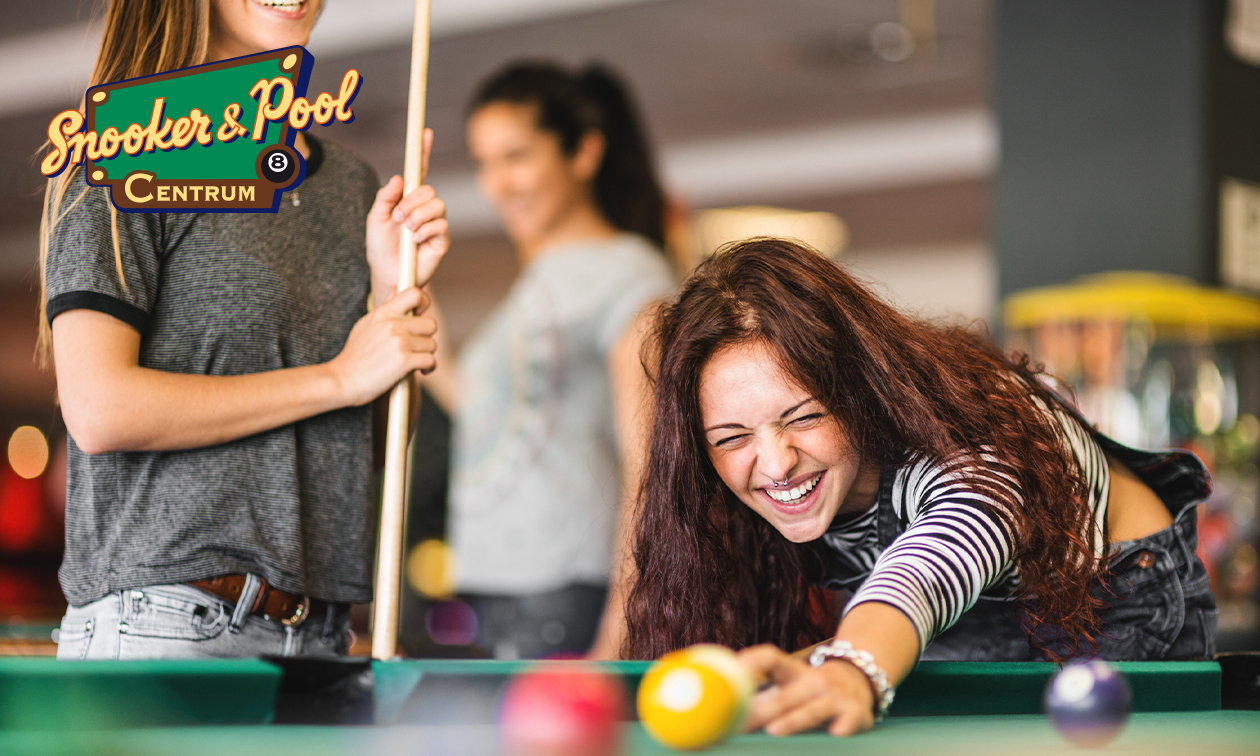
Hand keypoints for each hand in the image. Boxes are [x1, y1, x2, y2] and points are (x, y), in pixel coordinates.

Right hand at [328, 287, 437, 406]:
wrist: (344, 379)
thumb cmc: (355, 354)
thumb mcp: (366, 324)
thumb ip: (385, 307)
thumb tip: (395, 288)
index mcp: (383, 312)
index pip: (415, 294)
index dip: (424, 302)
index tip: (420, 315)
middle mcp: (393, 324)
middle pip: (431, 324)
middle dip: (425, 337)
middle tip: (416, 346)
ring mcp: (400, 342)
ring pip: (432, 345)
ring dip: (425, 355)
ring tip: (414, 361)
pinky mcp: (405, 361)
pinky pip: (431, 361)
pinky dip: (428, 368)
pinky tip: (420, 371)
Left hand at [365, 128, 448, 304]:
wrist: (386, 274)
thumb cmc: (380, 247)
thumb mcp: (375, 218)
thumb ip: (385, 197)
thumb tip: (398, 179)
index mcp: (408, 199)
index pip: (419, 171)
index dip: (423, 151)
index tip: (425, 131)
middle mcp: (424, 208)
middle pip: (429, 189)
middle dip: (412, 201)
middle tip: (399, 218)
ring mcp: (435, 223)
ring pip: (437, 205)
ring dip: (418, 216)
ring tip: (406, 230)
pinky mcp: (441, 239)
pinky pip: (440, 225)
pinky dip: (425, 231)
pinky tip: (415, 241)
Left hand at [737, 644, 876, 736]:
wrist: (860, 683)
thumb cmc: (812, 689)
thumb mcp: (791, 683)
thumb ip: (763, 693)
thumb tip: (724, 703)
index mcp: (794, 671)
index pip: (771, 658)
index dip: (753, 661)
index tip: (735, 668)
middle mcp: (815, 680)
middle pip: (786, 694)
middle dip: (763, 709)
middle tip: (741, 722)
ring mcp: (836, 696)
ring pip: (811, 710)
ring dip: (792, 720)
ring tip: (773, 729)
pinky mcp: (856, 714)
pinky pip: (846, 722)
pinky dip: (840, 728)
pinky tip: (834, 732)